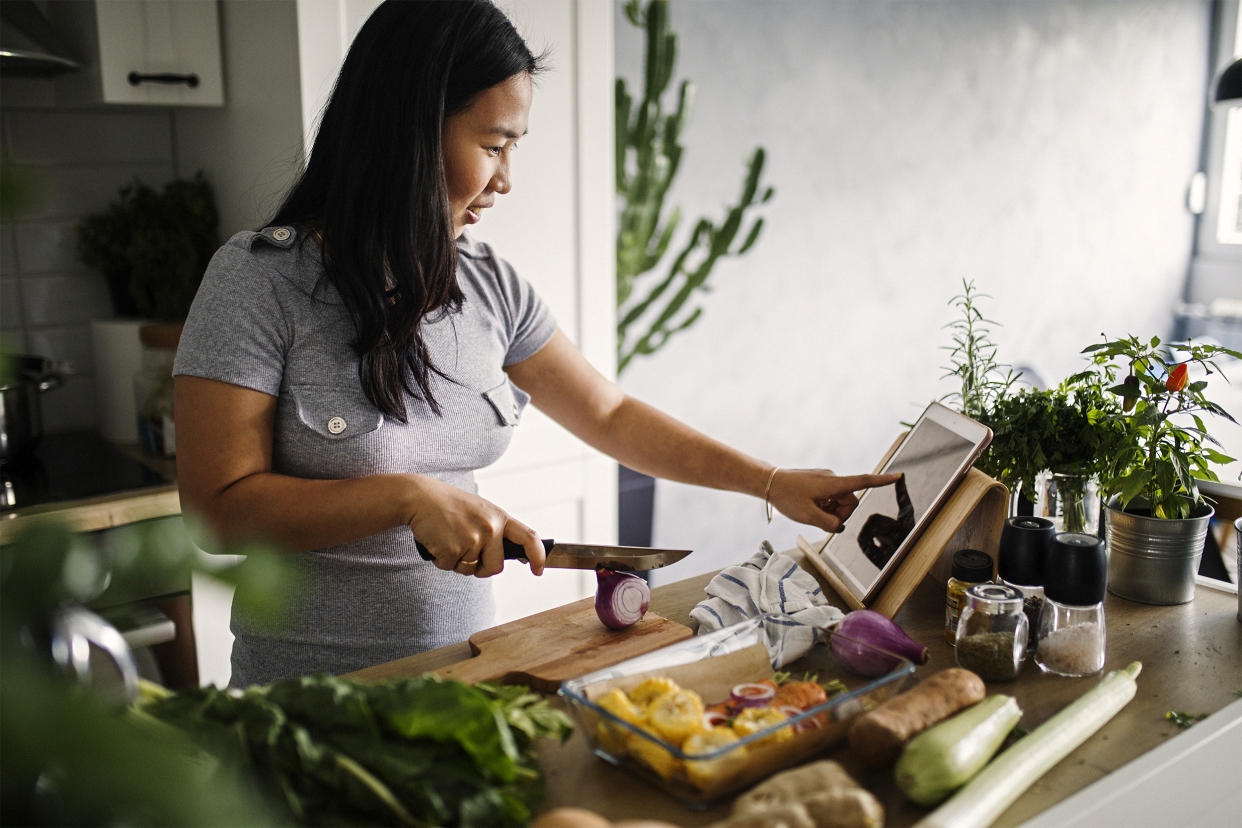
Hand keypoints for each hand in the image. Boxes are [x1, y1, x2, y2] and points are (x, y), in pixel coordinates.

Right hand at [405, 475, 546, 576]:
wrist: (420, 497)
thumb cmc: (449, 505)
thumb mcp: (480, 512)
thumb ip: (496, 530)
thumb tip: (510, 554)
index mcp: (499, 517)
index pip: (529, 538)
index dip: (538, 556)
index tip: (538, 569)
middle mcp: (490, 528)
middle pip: (495, 567)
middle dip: (481, 567)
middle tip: (465, 552)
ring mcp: (473, 538)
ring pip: (470, 570)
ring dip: (457, 562)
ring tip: (449, 538)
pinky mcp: (454, 549)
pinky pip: (450, 568)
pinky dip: (441, 560)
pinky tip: (438, 541)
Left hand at [766, 469, 902, 533]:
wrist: (768, 482)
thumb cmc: (787, 497)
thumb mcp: (808, 516)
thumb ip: (829, 524)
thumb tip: (839, 526)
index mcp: (833, 484)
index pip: (862, 482)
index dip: (881, 481)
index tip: (898, 476)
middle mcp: (833, 478)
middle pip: (850, 502)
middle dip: (839, 513)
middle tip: (819, 517)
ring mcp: (826, 480)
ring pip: (839, 502)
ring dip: (830, 510)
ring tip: (811, 510)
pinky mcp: (820, 482)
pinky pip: (830, 498)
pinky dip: (823, 506)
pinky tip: (809, 506)